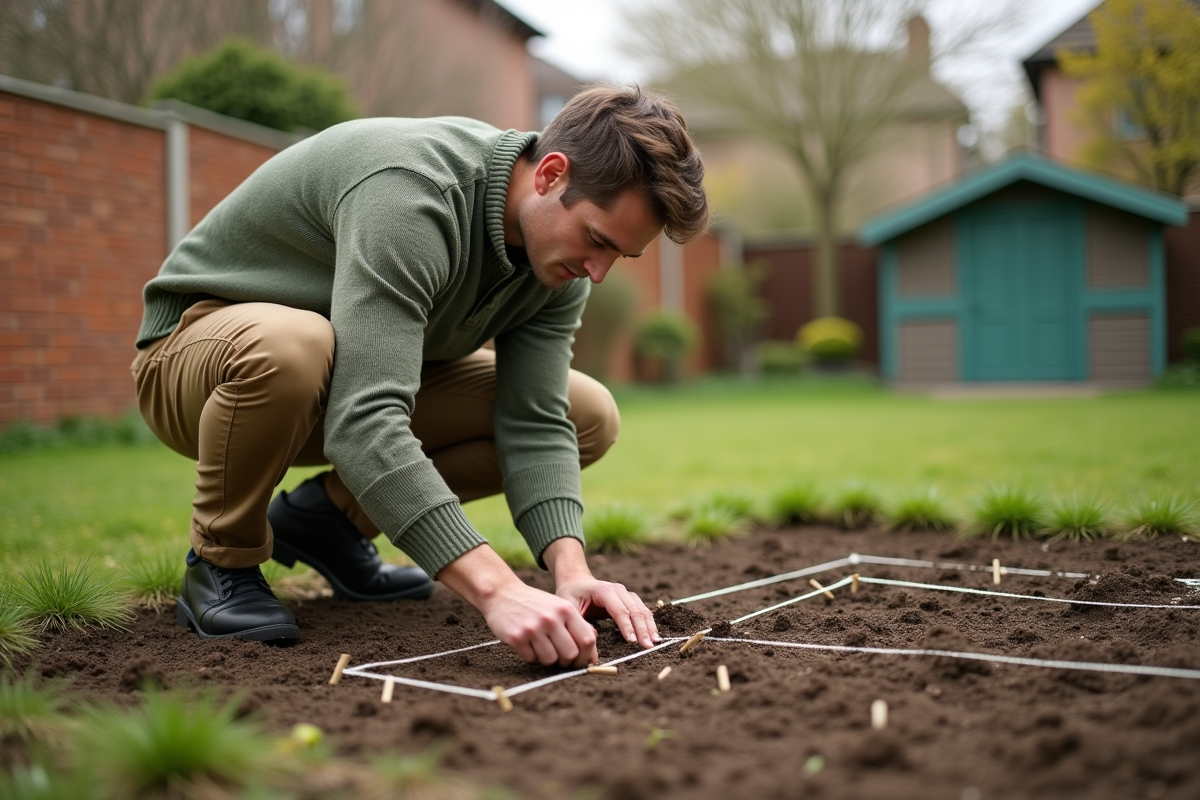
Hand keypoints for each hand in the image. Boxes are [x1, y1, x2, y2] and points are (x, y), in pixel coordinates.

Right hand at [436, 545, 597, 667]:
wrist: (502, 593)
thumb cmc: (535, 604)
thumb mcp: (559, 607)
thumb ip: (577, 627)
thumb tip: (593, 655)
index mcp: (566, 609)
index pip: (587, 640)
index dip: (586, 656)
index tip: (580, 661)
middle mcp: (551, 618)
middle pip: (570, 655)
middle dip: (566, 662)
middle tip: (559, 658)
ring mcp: (533, 628)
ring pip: (550, 660)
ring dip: (547, 659)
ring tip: (540, 646)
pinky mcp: (516, 637)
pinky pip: (531, 659)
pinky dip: (530, 655)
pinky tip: (526, 643)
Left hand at [542, 537, 659, 649]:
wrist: (576, 581)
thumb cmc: (570, 594)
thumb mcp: (569, 606)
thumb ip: (579, 621)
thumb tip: (593, 639)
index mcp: (604, 590)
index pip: (619, 610)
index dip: (627, 626)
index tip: (632, 642)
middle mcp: (618, 589)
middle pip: (634, 610)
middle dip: (642, 629)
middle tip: (647, 646)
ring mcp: (626, 593)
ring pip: (642, 609)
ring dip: (649, 626)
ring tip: (654, 642)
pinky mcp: (629, 599)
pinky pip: (642, 610)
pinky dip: (649, 622)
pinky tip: (653, 634)